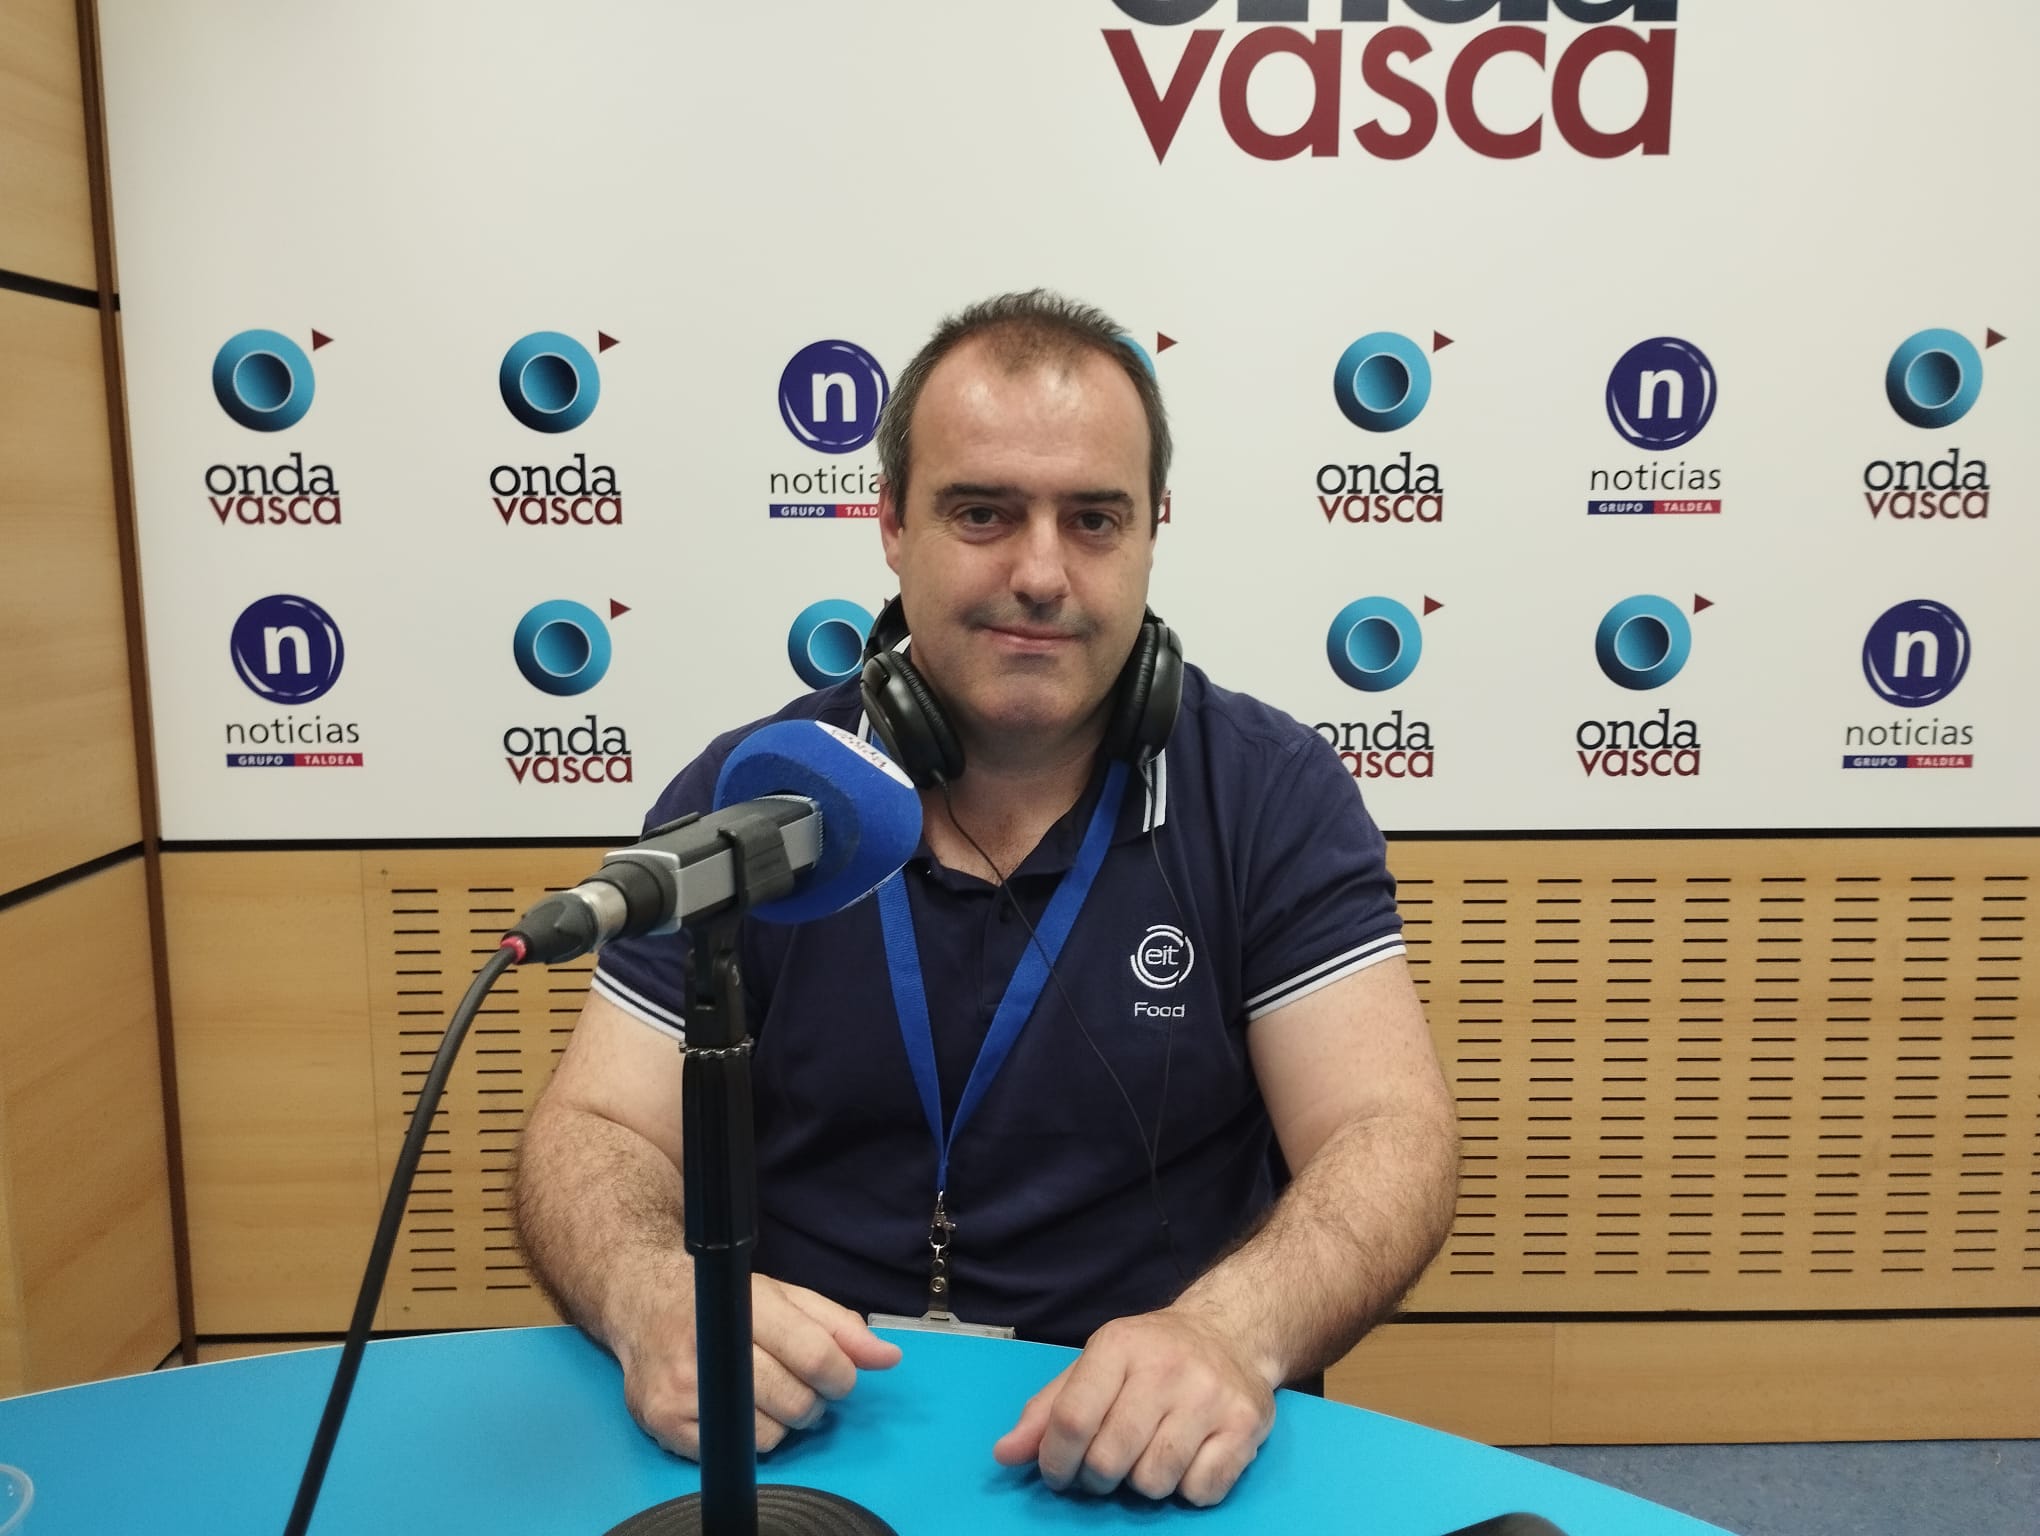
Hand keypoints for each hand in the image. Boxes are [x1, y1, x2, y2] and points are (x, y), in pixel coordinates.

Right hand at [619, 1272, 902, 1457]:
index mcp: (747, 1306)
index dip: (840, 1374)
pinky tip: (737, 1406)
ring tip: (763, 1390)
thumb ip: (839, 1327)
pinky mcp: (664, 1421)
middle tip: (797, 1381)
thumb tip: (888, 1357)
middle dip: (812, 1398)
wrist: (644, 1300)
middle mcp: (712, 1346)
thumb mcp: (785, 1297)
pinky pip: (735, 1451)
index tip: (838, 1375)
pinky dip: (747, 1435)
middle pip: (797, 1402)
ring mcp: (684, 1387)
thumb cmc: (722, 1299)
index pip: (815, 1356)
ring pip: (771, 1433)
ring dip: (780, 1419)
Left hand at [992, 1306, 1275, 1504]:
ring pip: (1154, 1481)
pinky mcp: (1246, 1425)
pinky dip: (1187, 1489)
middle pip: (1109, 1460)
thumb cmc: (1152, 1356)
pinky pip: (1200, 1491)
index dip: (1055, 1461)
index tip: (1058, 1472)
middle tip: (1106, 1467)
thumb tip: (1005, 1454)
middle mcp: (1167, 1367)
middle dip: (1098, 1478)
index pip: (1072, 1419)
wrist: (1230, 1333)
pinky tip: (1187, 1459)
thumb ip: (1048, 1410)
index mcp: (1119, 1345)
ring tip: (1149, 1455)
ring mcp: (1210, 1396)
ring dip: (1143, 1483)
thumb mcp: (1095, 1365)